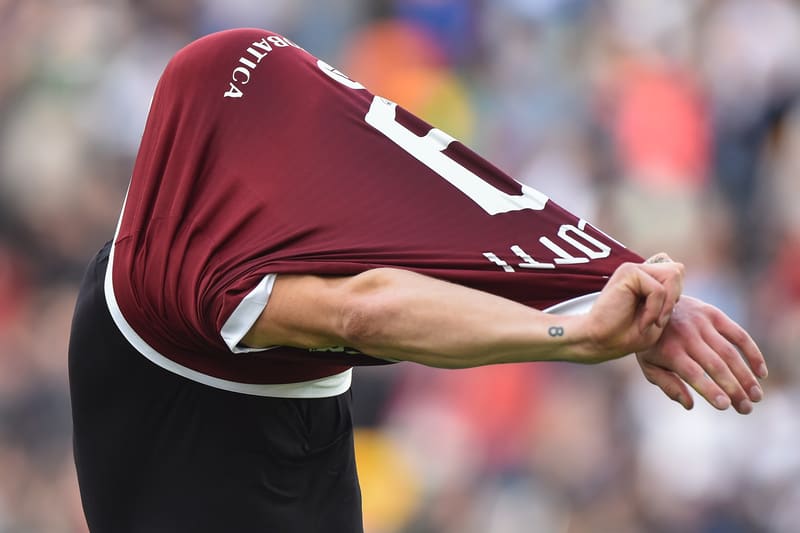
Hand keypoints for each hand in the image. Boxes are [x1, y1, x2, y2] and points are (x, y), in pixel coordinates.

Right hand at [582, 254, 684, 361]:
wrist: (601, 341)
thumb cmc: (627, 334)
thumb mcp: (659, 316)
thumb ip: (669, 295)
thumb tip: (676, 272)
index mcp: (645, 277)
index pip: (676, 271)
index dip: (676, 294)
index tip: (659, 316)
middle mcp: (639, 269)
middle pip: (677, 270)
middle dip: (674, 297)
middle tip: (657, 319)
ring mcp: (633, 269)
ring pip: (672, 275)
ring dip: (666, 305)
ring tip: (651, 320)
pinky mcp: (628, 272)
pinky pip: (659, 290)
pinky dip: (654, 310)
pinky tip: (641, 321)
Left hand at [635, 296, 767, 413]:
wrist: (650, 304)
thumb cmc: (651, 343)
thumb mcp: (649, 365)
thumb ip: (668, 385)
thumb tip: (690, 405)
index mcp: (669, 351)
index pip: (693, 373)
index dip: (709, 389)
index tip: (725, 406)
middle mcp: (687, 336)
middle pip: (715, 365)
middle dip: (734, 389)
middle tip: (746, 409)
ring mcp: (701, 324)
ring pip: (730, 353)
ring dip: (746, 376)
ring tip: (756, 397)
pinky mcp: (713, 314)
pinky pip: (739, 334)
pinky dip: (752, 353)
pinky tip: (761, 372)